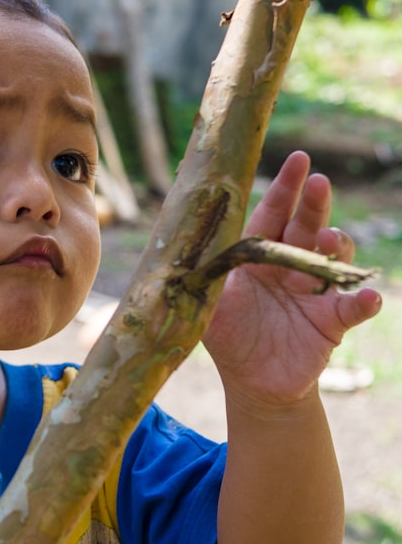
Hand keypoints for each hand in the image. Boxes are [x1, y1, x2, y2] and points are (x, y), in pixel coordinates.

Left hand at [203, 151, 381, 404]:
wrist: (251, 384)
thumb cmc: (227, 337)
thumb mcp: (206, 306)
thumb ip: (197, 277)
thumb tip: (176, 250)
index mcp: (256, 257)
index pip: (270, 216)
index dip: (283, 189)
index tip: (298, 159)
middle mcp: (289, 267)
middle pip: (304, 227)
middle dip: (312, 204)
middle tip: (317, 181)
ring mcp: (313, 293)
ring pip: (332, 259)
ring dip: (335, 245)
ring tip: (329, 237)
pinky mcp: (331, 323)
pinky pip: (352, 308)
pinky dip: (363, 301)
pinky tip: (367, 296)